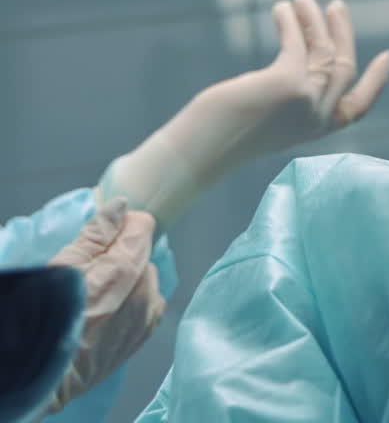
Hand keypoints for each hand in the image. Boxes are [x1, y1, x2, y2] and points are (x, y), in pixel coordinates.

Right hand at [47, 199, 164, 410]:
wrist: (47, 374)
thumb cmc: (48, 316)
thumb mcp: (64, 265)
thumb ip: (97, 233)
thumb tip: (121, 207)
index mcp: (126, 268)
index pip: (143, 226)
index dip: (121, 227)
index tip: (101, 239)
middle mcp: (145, 290)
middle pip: (143, 254)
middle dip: (123, 256)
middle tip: (90, 273)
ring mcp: (146, 315)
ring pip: (146, 280)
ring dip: (129, 281)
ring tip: (97, 297)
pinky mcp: (143, 336)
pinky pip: (149, 305)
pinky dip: (134, 303)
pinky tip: (109, 313)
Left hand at [200, 0, 388, 161]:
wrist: (196, 153)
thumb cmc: (222, 137)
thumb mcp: (269, 117)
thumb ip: (291, 96)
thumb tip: (298, 52)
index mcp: (315, 130)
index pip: (359, 108)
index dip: (377, 81)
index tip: (387, 57)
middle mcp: (317, 118)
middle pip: (345, 67)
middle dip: (342, 32)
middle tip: (335, 6)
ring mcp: (305, 101)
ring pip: (324, 50)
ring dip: (314, 19)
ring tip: (301, 0)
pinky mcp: (287, 84)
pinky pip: (298, 42)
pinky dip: (290, 21)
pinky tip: (281, 9)